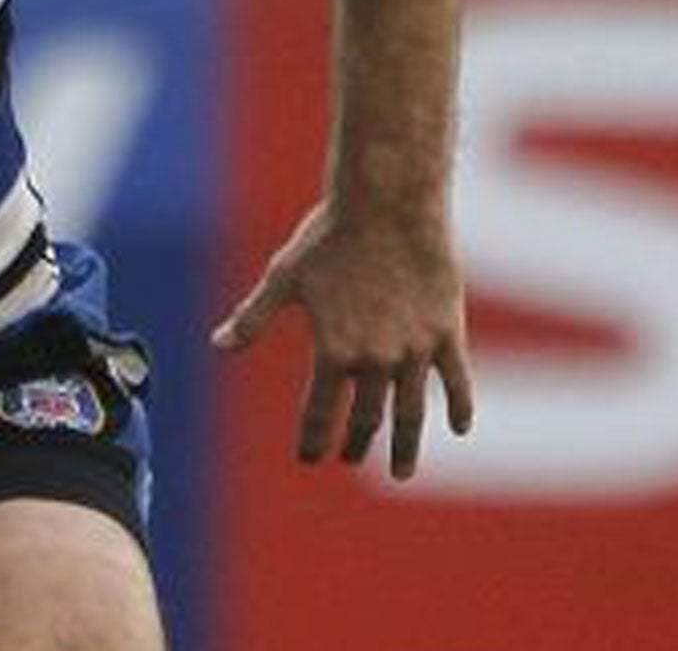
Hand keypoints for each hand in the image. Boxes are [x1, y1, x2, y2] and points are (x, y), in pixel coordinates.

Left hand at [212, 201, 473, 479]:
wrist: (388, 205)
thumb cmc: (329, 236)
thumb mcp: (284, 276)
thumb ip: (253, 317)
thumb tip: (218, 345)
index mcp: (332, 351)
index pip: (320, 412)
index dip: (314, 439)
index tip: (310, 458)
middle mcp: (375, 360)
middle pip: (367, 419)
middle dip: (355, 443)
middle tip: (349, 458)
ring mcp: (415, 351)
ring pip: (412, 413)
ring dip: (406, 447)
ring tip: (402, 472)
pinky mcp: (447, 334)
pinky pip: (457, 382)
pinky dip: (459, 408)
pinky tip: (458, 429)